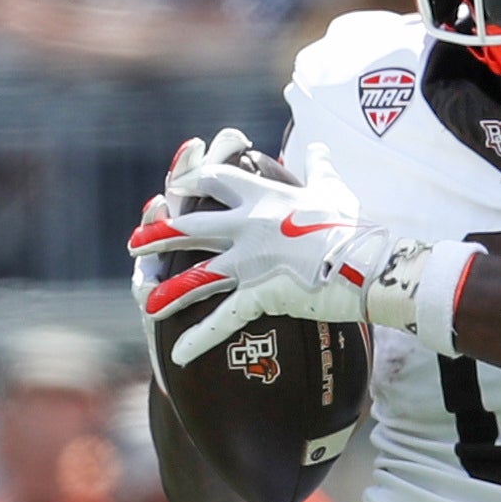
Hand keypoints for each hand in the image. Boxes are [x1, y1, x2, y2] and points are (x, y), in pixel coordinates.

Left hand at [139, 143, 467, 364]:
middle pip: (191, 226)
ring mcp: (250, 261)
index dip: (193, 181)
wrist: (366, 261)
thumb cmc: (352, 224)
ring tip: (145, 302)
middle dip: (159, 235)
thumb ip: (318, 166)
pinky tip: (177, 355)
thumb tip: (316, 145)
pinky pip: (222, 319)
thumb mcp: (333, 188)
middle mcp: (247, 226)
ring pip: (196, 275)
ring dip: (167, 290)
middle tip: (134, 242)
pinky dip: (199, 339)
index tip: (176, 186)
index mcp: (262, 197)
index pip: (215, 181)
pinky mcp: (259, 293)